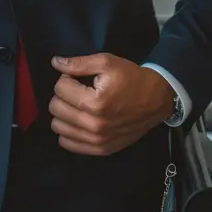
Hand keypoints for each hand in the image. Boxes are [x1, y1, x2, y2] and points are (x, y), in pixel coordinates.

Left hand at [49, 53, 174, 156]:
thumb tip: (55, 62)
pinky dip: (68, 131)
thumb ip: (78, 63)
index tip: (78, 77)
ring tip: (78, 104)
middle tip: (78, 90)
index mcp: (95, 102)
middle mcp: (94, 125)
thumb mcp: (106, 62)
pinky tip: (78, 120)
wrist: (156, 99)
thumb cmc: (131, 77)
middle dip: (63, 95)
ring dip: (64, 113)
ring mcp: (97, 141)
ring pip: (58, 127)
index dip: (67, 78)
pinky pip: (68, 144)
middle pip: (56, 108)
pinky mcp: (101, 150)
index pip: (60, 88)